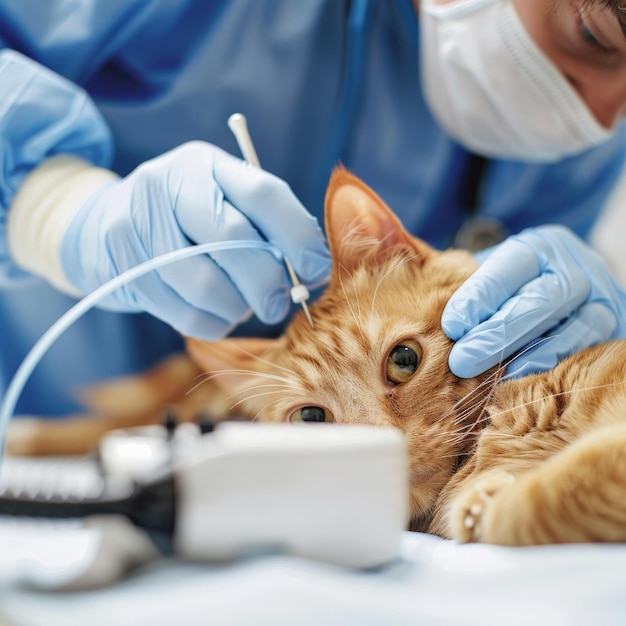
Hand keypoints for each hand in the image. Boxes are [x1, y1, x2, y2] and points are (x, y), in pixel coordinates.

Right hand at [60, 141, 329, 337]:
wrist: (105, 224)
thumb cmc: (188, 219)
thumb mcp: (225, 203)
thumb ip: (268, 227)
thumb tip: (312, 268)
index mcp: (207, 165)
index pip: (263, 194)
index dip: (297, 236)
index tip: (317, 269)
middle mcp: (168, 186)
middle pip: (235, 240)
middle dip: (268, 281)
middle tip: (280, 303)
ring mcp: (138, 226)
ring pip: (206, 285)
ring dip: (237, 307)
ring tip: (242, 305)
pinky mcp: (121, 269)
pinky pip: (183, 315)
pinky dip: (212, 323)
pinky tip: (215, 312)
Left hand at [442, 225, 625, 377]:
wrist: (571, 295)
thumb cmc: (512, 290)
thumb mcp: (490, 274)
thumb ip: (458, 278)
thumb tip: (411, 278)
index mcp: (539, 248)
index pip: (509, 266)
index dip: (480, 296)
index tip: (451, 325)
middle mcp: (574, 268)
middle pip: (539, 299)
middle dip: (497, 333)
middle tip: (461, 360)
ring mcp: (600, 298)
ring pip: (570, 326)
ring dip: (527, 354)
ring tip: (491, 379)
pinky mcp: (613, 328)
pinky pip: (587, 349)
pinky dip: (554, 366)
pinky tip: (525, 381)